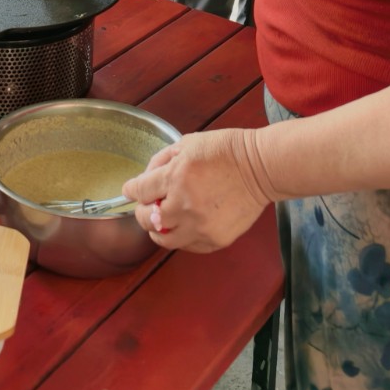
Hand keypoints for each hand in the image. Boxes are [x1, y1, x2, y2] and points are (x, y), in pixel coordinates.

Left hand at [123, 128, 277, 252]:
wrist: (260, 167)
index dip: (131, 190)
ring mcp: (200, 226)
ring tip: (162, 221)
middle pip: (147, 220)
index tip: (129, 190)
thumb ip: (163, 160)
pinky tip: (185, 226)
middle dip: (141, 212)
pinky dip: (182, 238)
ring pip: (165, 240)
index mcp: (176, 177)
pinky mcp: (215, 240)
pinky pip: (188, 246)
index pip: (140, 190)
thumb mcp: (188, 143)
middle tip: (145, 206)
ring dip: (158, 230)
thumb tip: (147, 177)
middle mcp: (185, 205)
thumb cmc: (226, 150)